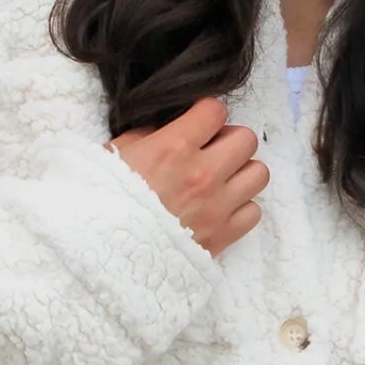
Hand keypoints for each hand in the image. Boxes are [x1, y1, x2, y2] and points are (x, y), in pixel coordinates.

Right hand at [108, 96, 268, 258]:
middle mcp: (202, 173)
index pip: (216, 110)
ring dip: (241, 173)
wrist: (105, 253)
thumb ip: (150, 135)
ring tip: (221, 181)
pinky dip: (242, 208)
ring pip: (259, 174)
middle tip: (212, 152)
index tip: (199, 124)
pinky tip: (221, 208)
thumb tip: (171, 128)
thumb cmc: (105, 202)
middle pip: (247, 139)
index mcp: (174, 148)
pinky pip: (254, 211)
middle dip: (230, 141)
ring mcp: (216, 206)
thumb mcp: (117, 154)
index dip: (207, 114)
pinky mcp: (222, 235)